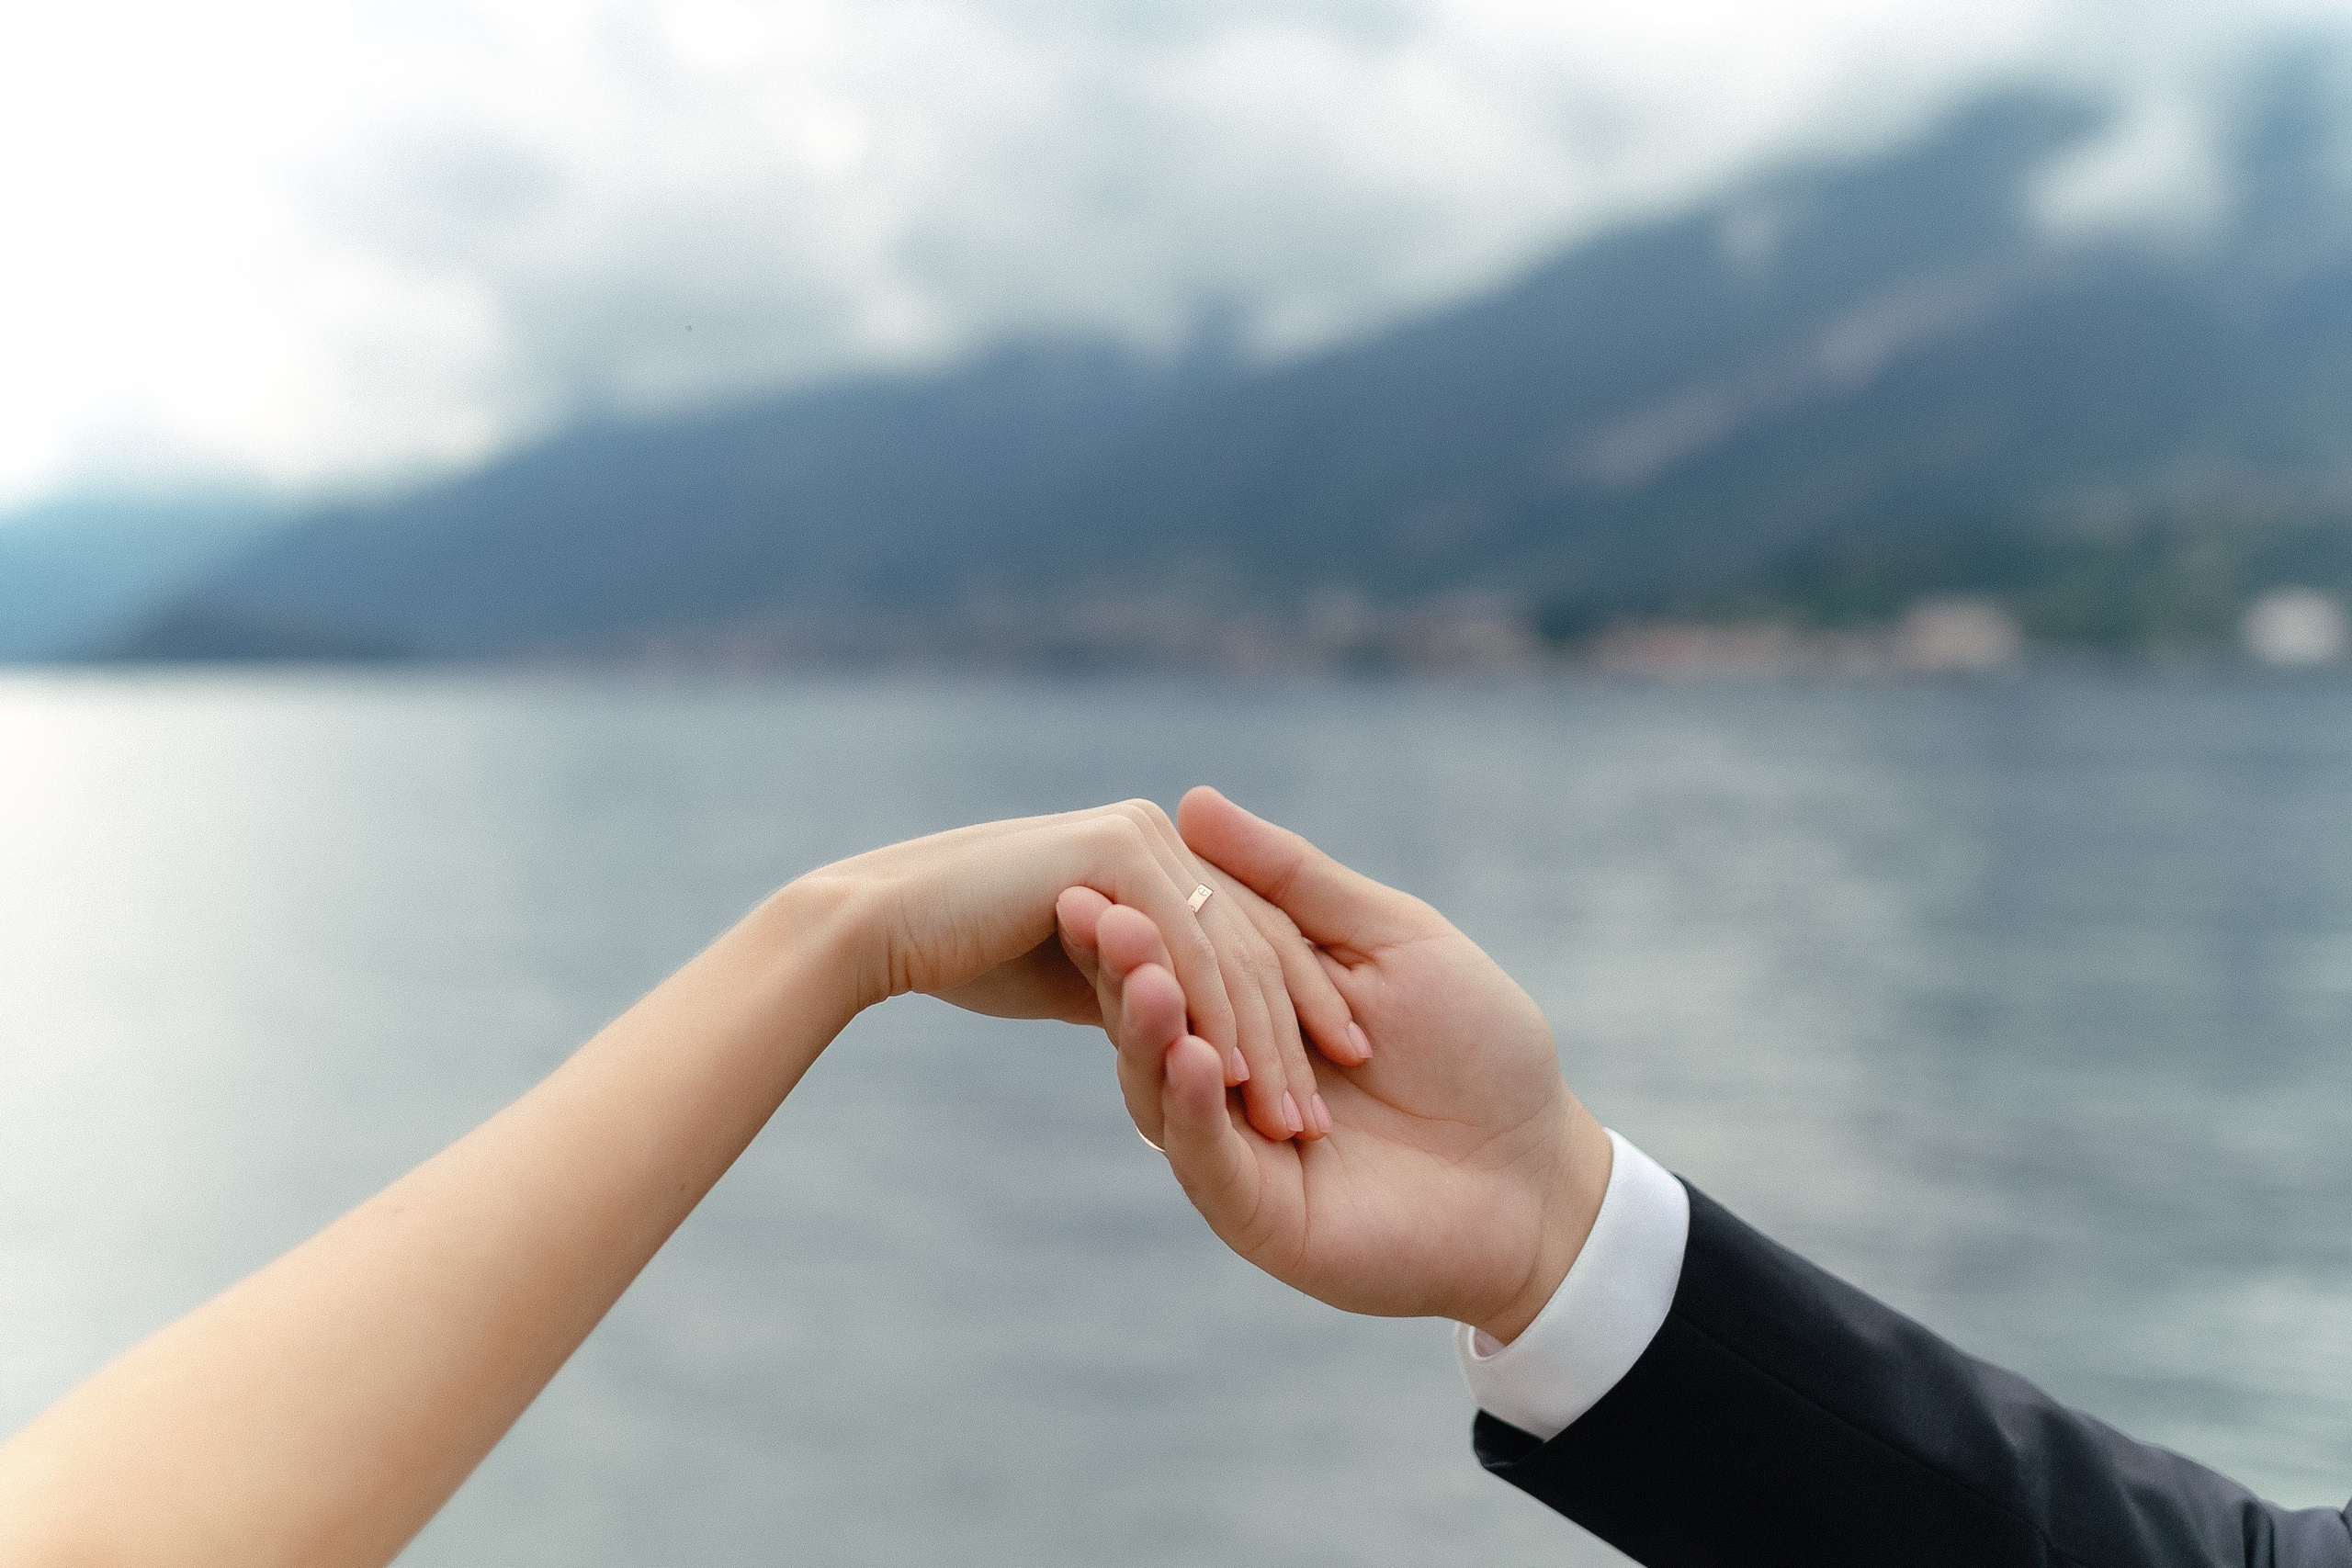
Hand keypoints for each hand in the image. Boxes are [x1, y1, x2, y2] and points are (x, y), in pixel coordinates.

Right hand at [792, 799, 1353, 1140]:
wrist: (872, 922)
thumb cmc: (965, 949)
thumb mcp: (1082, 968)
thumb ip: (1144, 983)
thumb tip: (1194, 1040)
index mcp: (1161, 854)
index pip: (1255, 939)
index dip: (1301, 1010)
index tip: (1332, 1085)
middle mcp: (1159, 837)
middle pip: (1259, 947)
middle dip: (1297, 1039)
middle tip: (1320, 1122)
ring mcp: (1138, 839)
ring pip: (1232, 952)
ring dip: (1265, 1043)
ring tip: (1290, 1122)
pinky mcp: (1111, 853)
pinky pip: (1184, 946)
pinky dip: (1213, 1016)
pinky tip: (1229, 1082)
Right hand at [1064, 788, 1612, 1342]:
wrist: (1539, 1175)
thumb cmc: (1478, 1049)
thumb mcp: (1390, 941)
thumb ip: (1293, 879)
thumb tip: (1192, 801)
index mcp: (1247, 1012)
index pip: (1174, 956)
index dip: (1131, 922)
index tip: (1090, 880)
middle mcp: (1224, 1079)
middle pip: (1152, 1018)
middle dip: (1125, 967)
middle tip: (1089, 912)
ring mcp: (1234, 1149)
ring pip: (1161, 1088)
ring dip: (1150, 1031)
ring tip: (1148, 979)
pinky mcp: (1255, 1213)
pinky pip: (1208, 1157)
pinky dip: (1196, 1108)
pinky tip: (1199, 1058)